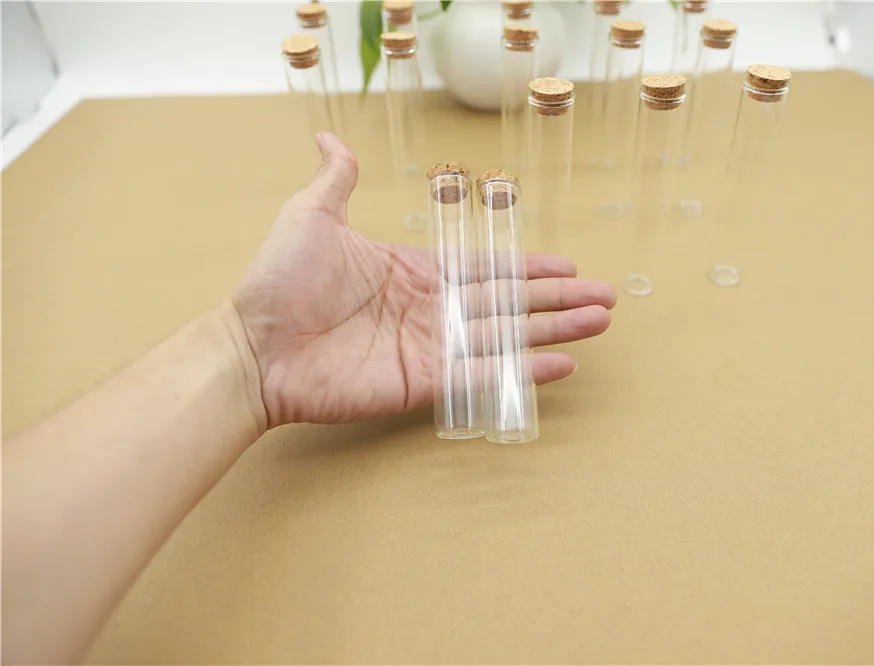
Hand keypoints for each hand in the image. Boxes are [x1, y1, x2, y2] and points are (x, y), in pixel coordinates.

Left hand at [230, 133, 615, 427]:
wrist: (254, 347)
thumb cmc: (278, 283)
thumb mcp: (311, 217)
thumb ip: (336, 180)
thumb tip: (328, 135)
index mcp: (414, 271)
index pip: (485, 268)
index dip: (528, 267)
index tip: (568, 266)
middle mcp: (431, 310)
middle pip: (509, 302)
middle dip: (558, 300)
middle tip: (604, 298)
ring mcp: (431, 349)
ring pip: (507, 337)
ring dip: (554, 331)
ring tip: (599, 323)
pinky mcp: (424, 383)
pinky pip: (484, 376)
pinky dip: (524, 372)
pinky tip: (562, 365)